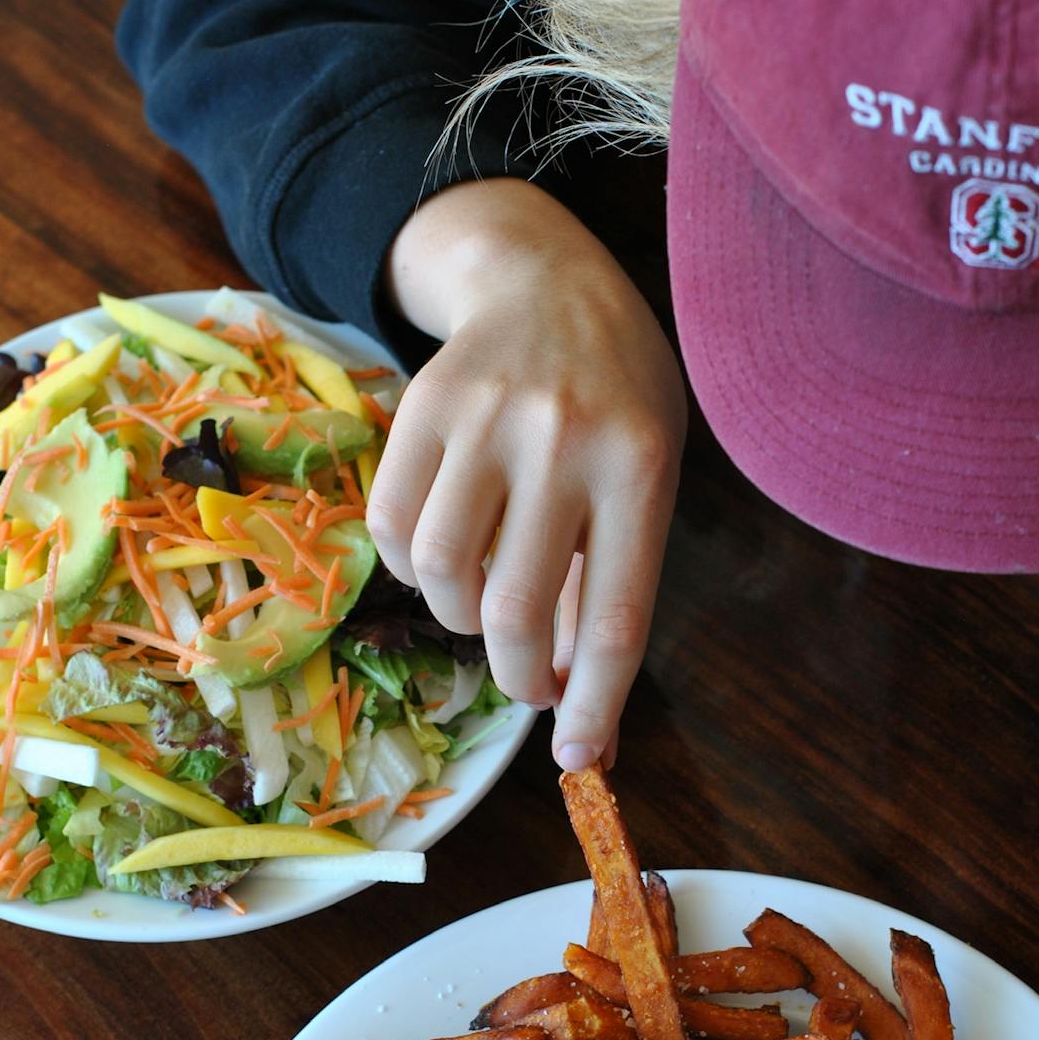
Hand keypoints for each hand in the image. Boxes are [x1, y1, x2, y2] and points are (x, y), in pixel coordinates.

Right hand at [369, 178, 685, 768]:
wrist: (548, 281)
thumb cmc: (615, 404)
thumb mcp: (646, 482)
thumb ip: (609, 591)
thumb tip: (587, 733)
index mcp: (640, 467)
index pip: (616, 614)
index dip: (593, 701)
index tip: (579, 758)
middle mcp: (563, 439)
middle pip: (515, 608)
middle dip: (516, 675)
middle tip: (526, 680)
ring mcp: (485, 417)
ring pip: (444, 574)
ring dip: (459, 621)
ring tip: (485, 603)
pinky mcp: (421, 406)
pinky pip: (392, 527)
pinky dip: (413, 570)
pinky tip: (444, 557)